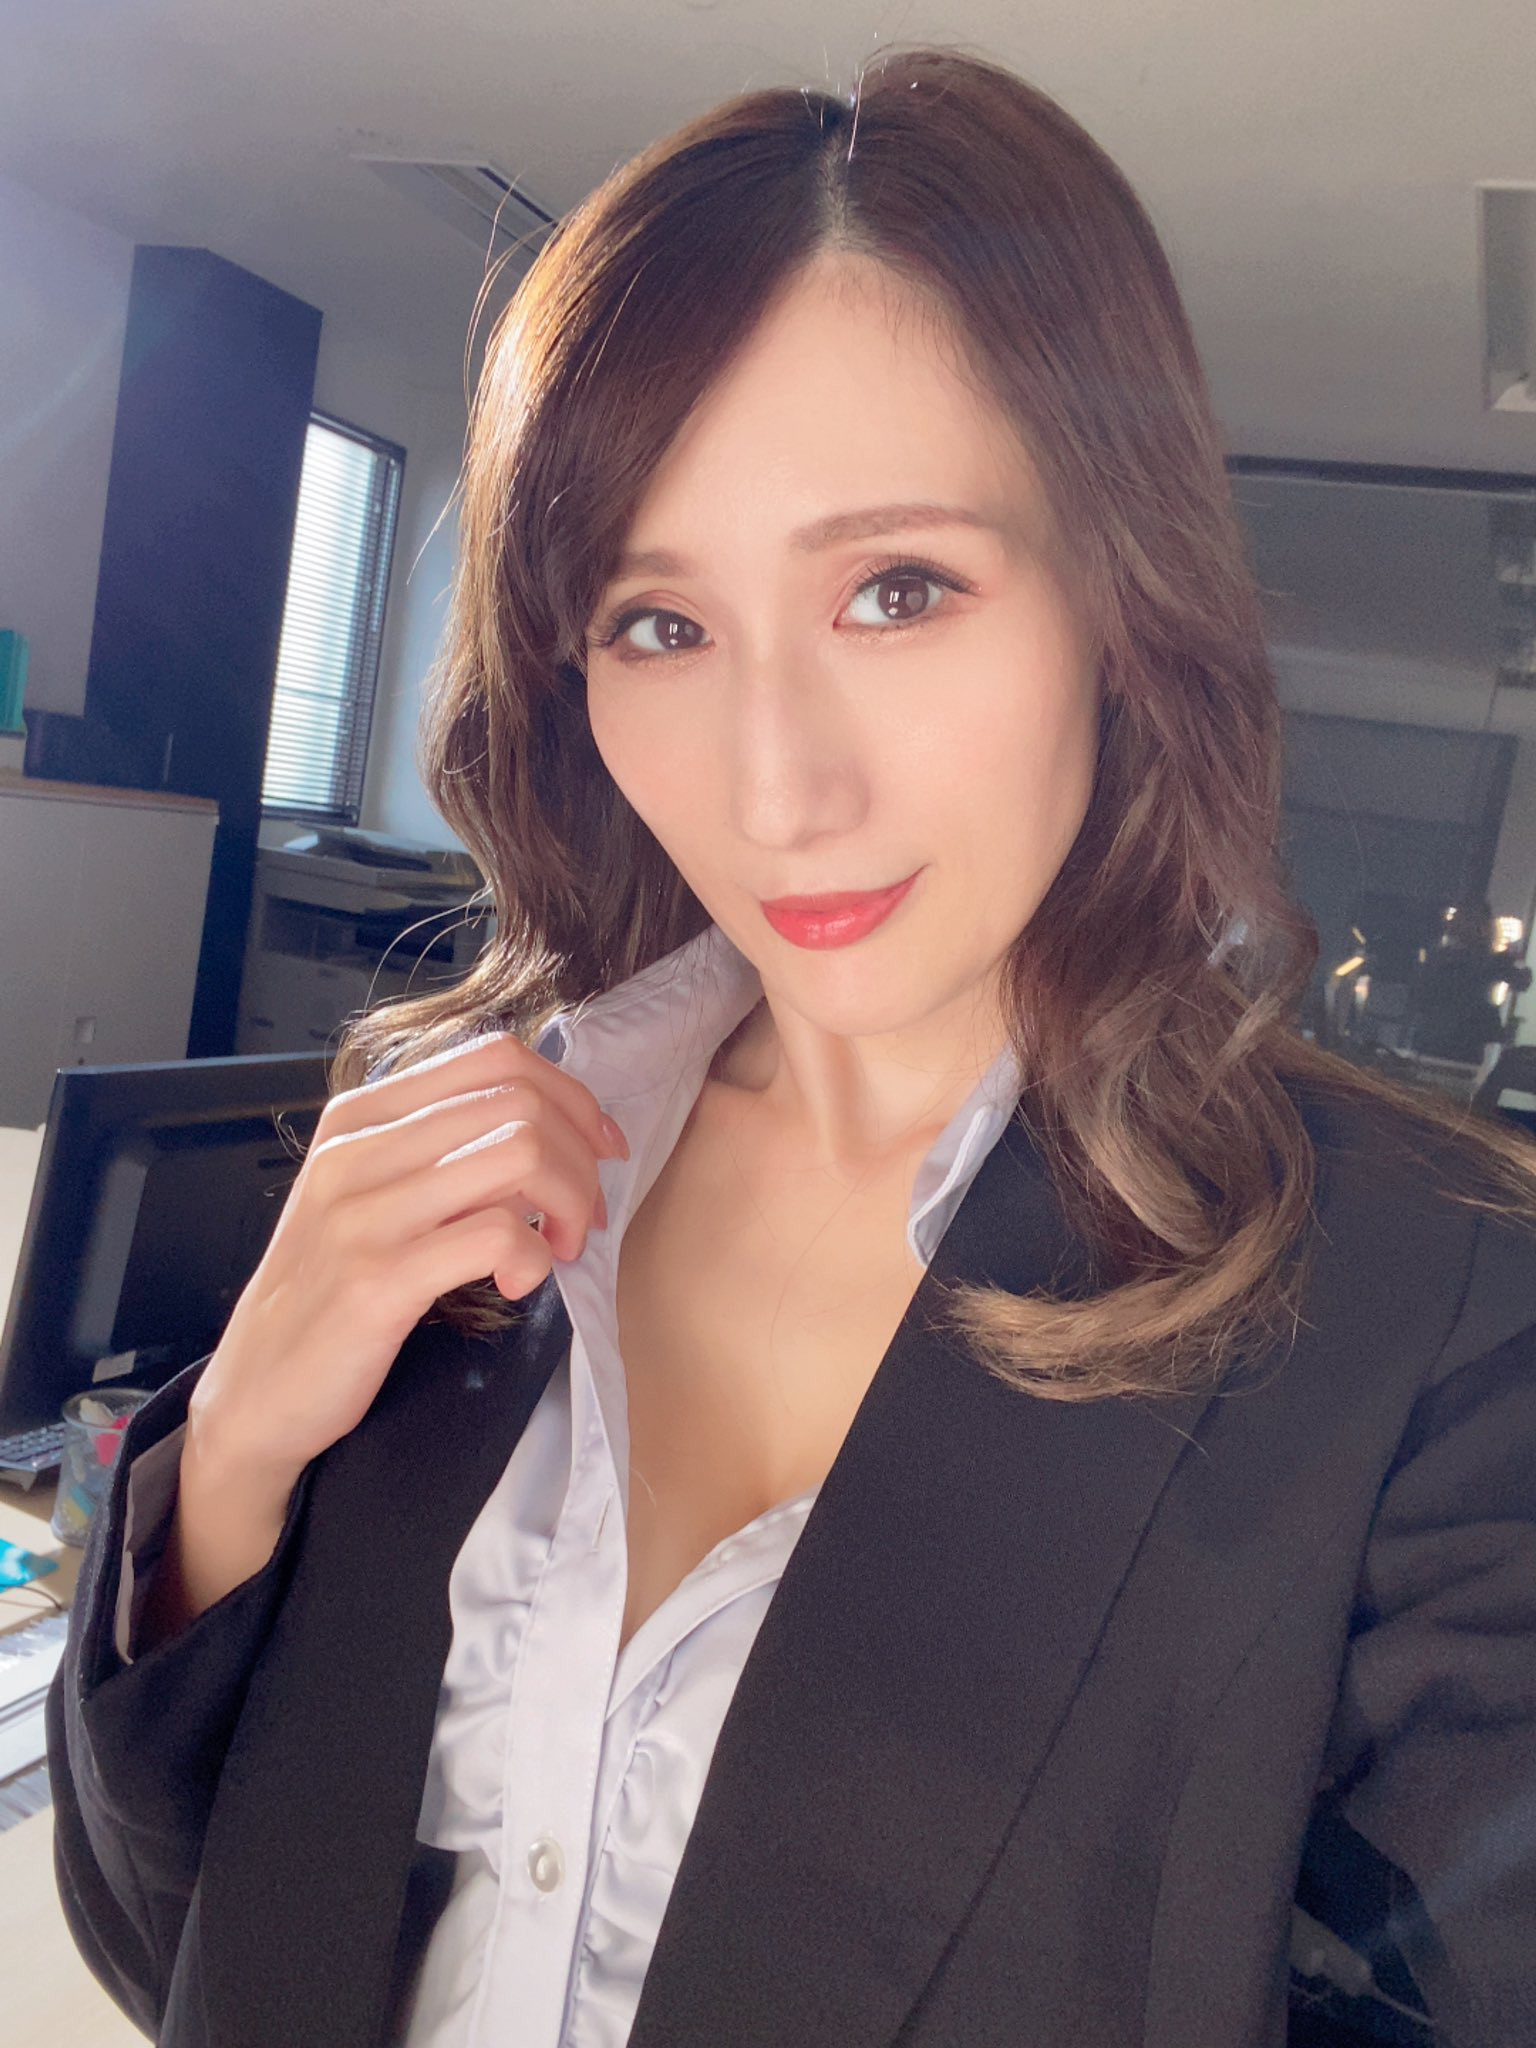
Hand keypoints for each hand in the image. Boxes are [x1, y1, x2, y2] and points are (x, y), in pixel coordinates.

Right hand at [184, 1032, 628, 1492]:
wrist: (256, 1389)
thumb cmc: (329, 1290)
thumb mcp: (371, 1196)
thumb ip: (441, 1153)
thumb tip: (551, 1132)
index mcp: (359, 1116)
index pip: (494, 1059)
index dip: (570, 1097)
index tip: (599, 1148)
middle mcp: (356, 1149)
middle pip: (518, 1102)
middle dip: (581, 1157)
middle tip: (588, 1216)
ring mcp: (363, 1212)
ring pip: (520, 1152)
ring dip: (572, 1203)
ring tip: (561, 1248)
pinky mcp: (378, 1278)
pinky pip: (498, 1234)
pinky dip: (536, 1258)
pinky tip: (518, 1282)